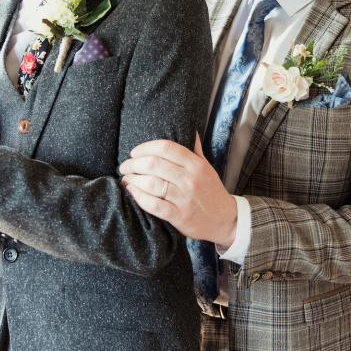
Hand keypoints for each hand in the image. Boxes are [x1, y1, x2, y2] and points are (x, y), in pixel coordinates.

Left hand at [119, 134, 237, 248]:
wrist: (226, 220)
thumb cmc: (212, 191)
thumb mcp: (207, 168)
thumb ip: (195, 150)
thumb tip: (191, 130)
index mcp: (195, 165)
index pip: (166, 148)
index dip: (145, 147)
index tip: (134, 152)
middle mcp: (189, 179)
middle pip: (154, 164)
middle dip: (133, 164)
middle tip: (124, 166)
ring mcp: (184, 198)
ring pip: (151, 183)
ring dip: (133, 180)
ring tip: (126, 179)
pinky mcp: (179, 216)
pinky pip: (154, 205)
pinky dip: (139, 197)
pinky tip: (132, 192)